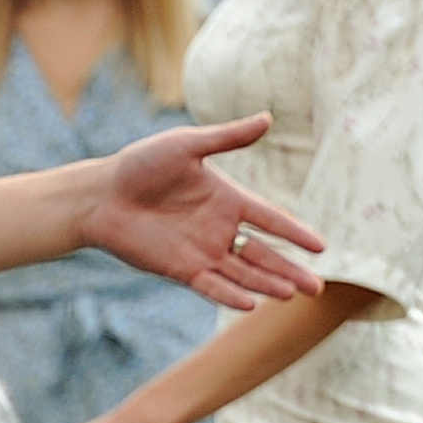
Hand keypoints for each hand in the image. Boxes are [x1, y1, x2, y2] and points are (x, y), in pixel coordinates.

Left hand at [86, 119, 324, 307]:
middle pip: (264, 254)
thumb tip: (267, 118)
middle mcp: (219, 229)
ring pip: (243, 272)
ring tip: (292, 295)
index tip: (321, 247)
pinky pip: (211, 285)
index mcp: (228, 199)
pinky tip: (251, 304)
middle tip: (317, 288)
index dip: (295, 233)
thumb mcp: (187, 146)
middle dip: (290, 270)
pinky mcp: (180, 268)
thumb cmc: (141, 164)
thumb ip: (227, 138)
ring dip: (267, 284)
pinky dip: (229, 294)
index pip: (271, 219)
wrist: (101, 194)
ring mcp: (201, 251)